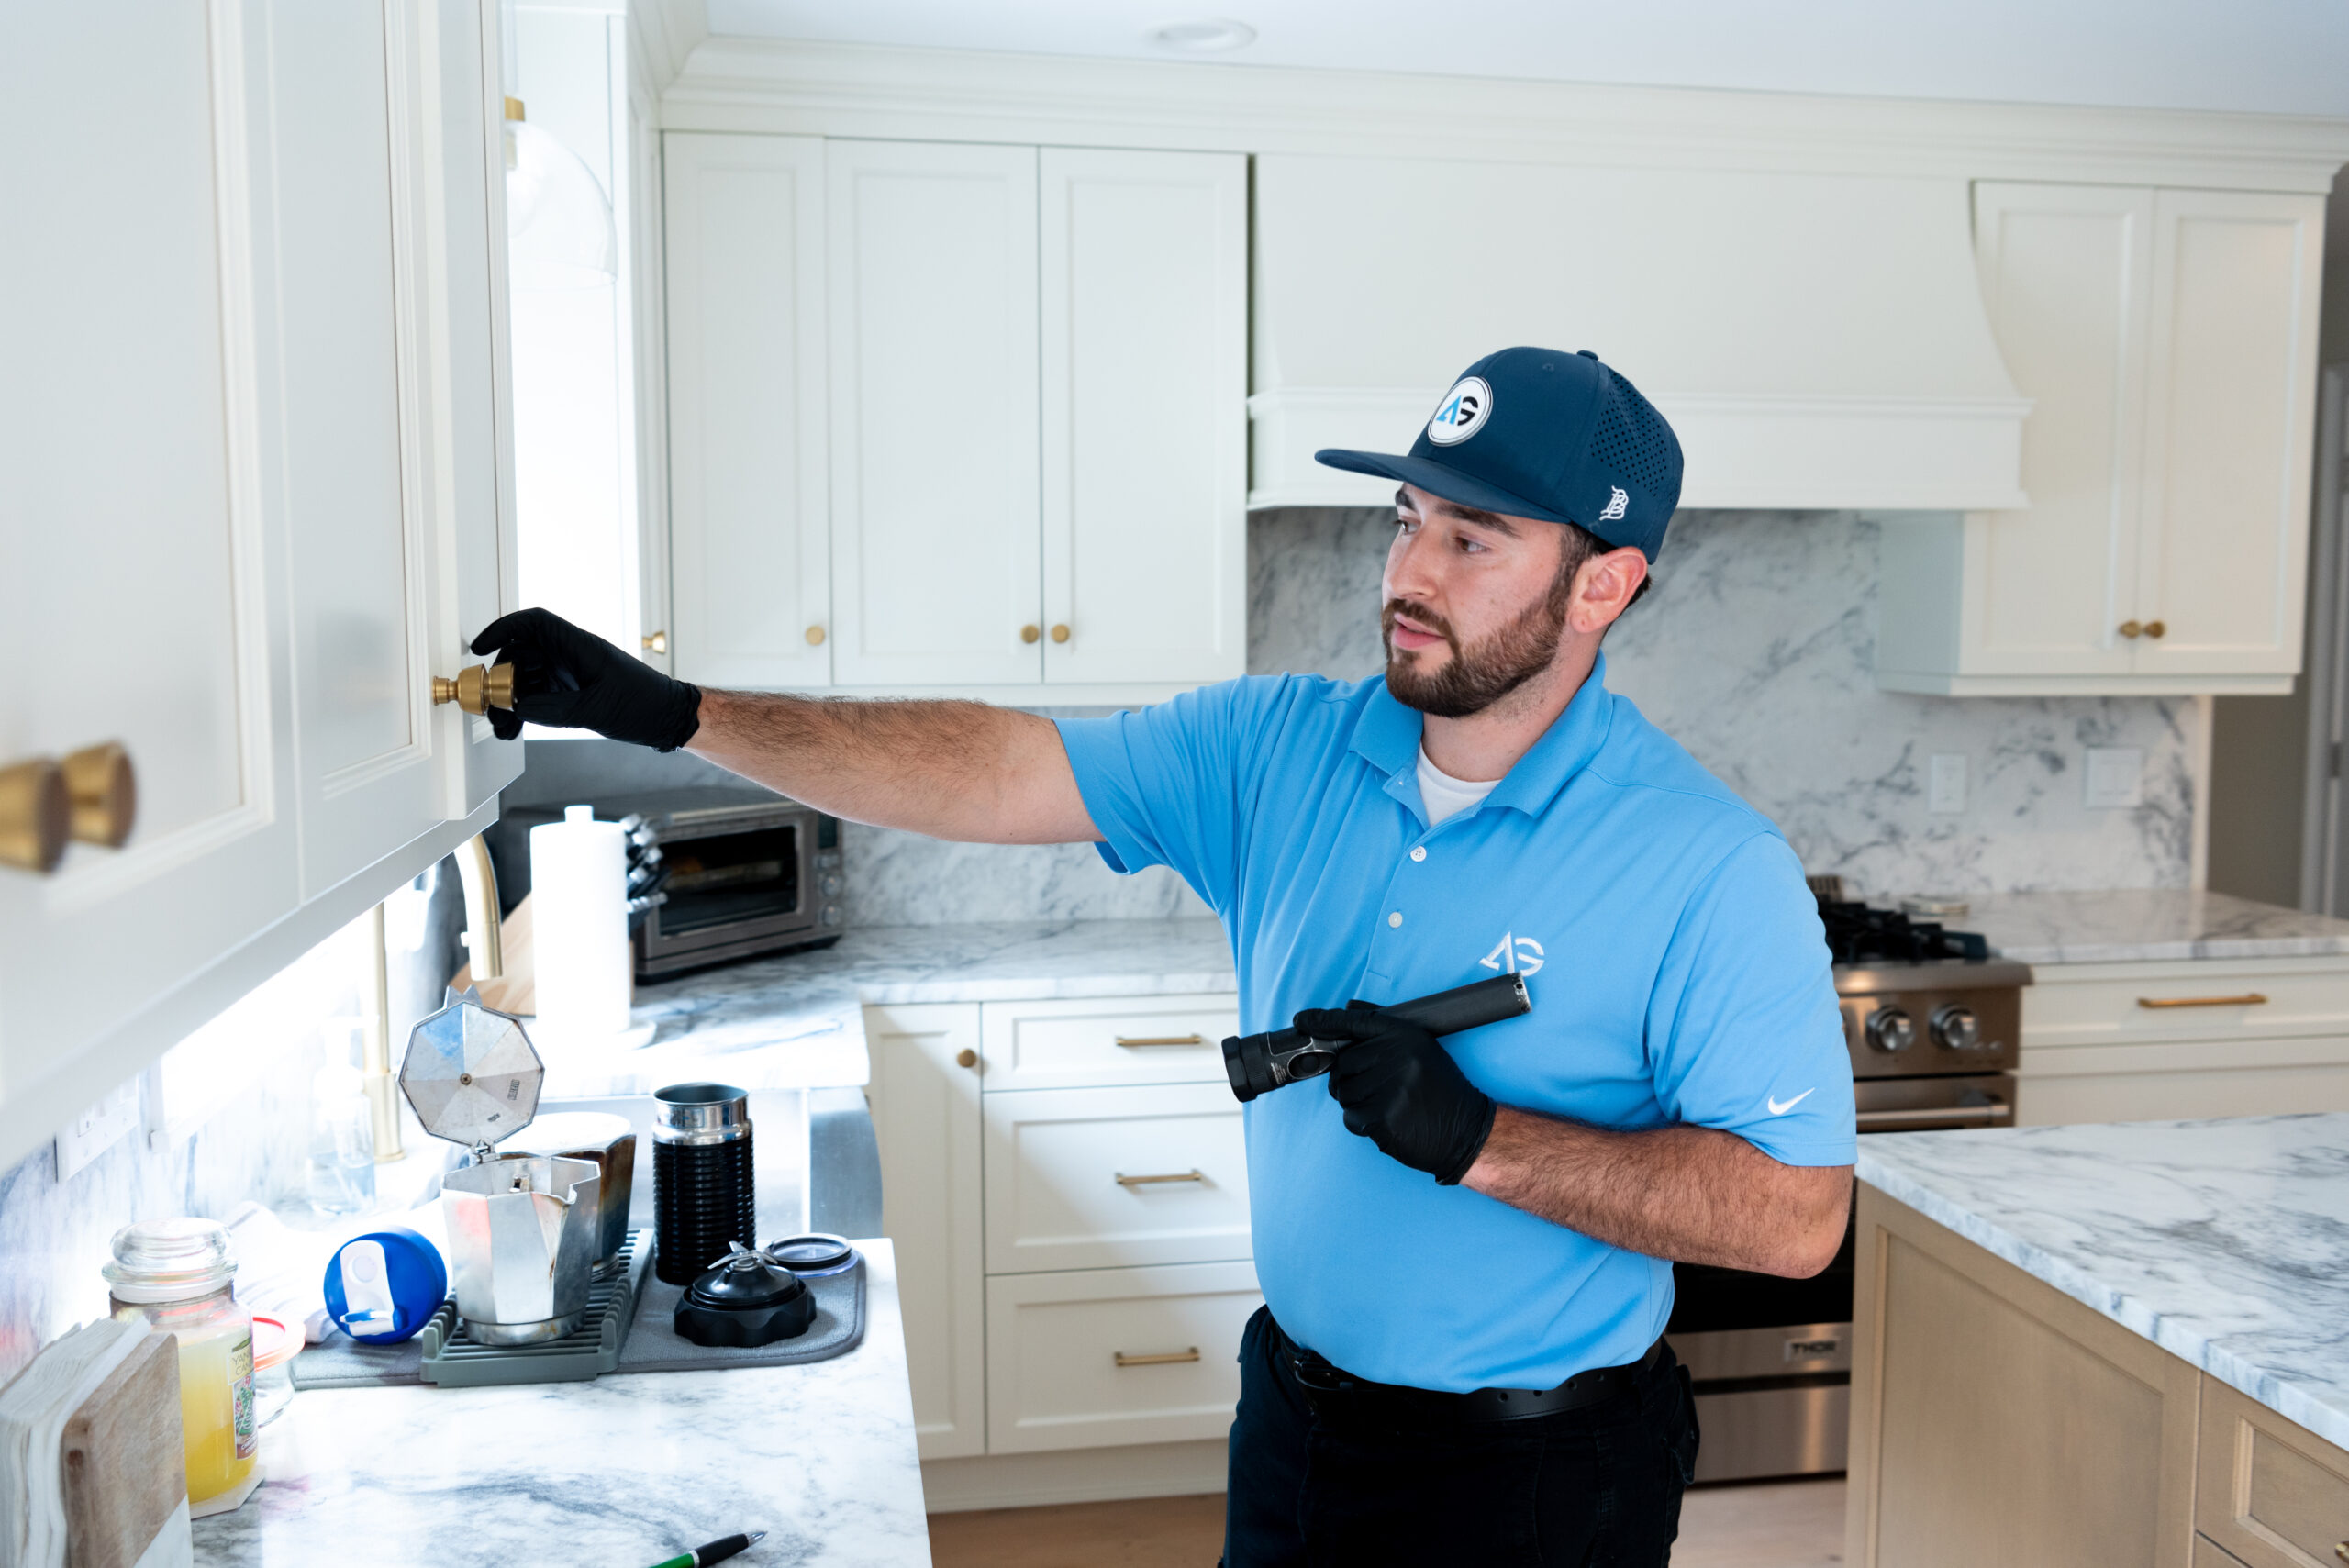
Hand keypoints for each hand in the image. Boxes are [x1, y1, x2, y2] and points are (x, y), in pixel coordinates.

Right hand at [469, 608, 702, 748]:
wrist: (668, 720)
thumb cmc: (643, 704)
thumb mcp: (594, 709)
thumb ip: (551, 708)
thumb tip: (516, 706)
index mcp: (578, 645)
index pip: (533, 623)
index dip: (502, 630)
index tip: (479, 648)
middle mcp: (570, 655)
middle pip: (520, 656)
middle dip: (501, 681)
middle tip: (492, 709)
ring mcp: (568, 674)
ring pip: (526, 680)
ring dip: (509, 702)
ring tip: (502, 729)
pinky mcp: (569, 692)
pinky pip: (537, 696)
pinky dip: (523, 711)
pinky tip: (513, 729)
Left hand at [1292, 1002, 1496, 1184]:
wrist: (1467, 1130)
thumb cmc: (1442, 1089)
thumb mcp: (1421, 1048)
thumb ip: (1384, 1029)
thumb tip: (1346, 1009)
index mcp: (1406, 1036)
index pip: (1355, 1022)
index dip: (1324, 1021)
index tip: (1302, 1020)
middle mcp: (1397, 1057)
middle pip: (1341, 1063)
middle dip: (1348, 1078)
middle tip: (1373, 1088)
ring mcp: (1389, 1088)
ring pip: (1342, 1092)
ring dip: (1355, 1102)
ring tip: (1386, 1104)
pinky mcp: (1382, 1117)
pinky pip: (1350, 1117)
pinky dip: (1362, 1123)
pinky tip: (1386, 1121)